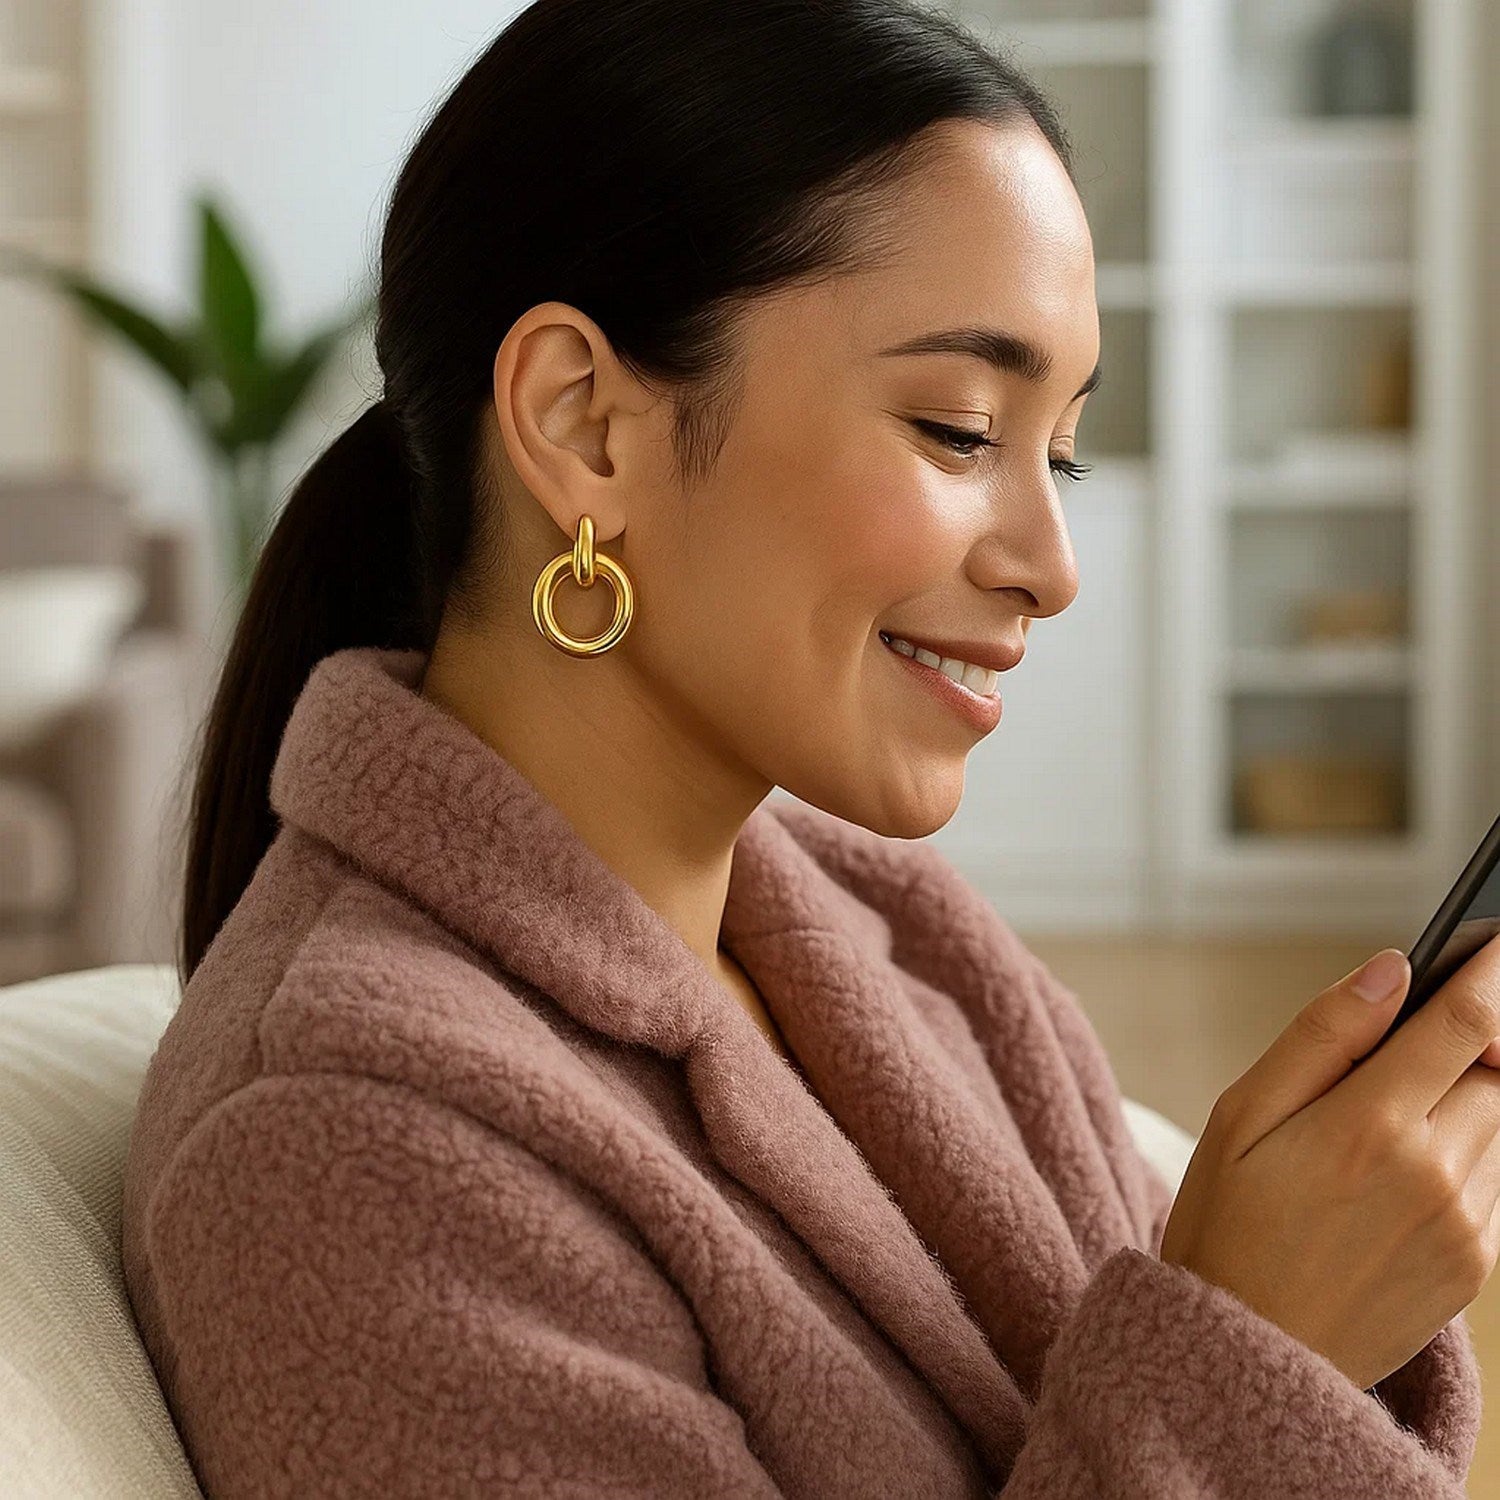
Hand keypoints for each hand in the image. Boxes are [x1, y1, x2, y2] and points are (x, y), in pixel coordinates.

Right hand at [1159, 934, 1499, 1390]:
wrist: (1247, 1359)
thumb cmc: (1226, 1226)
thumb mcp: (1240, 1116)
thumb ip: (1320, 1035)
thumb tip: (1388, 969)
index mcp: (1370, 1127)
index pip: (1464, 1023)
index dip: (1491, 971)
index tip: (1499, 940)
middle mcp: (1437, 1174)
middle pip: (1495, 1068)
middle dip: (1469, 1040)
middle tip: (1414, 1044)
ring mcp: (1468, 1226)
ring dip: (1463, 1100)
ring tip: (1385, 1123)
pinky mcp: (1479, 1267)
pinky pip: (1497, 1181)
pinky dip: (1466, 1154)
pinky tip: (1399, 1174)